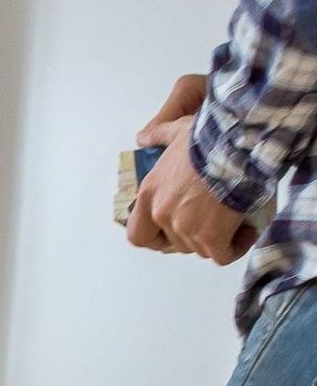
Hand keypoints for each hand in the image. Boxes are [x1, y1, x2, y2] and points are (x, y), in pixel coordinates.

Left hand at [128, 75, 255, 263]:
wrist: (239, 143)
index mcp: (149, 194)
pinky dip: (234, 248)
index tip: (169, 235)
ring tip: (234, 216)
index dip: (154, 239)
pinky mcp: (210, 236)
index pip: (137, 235)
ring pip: (199, 248)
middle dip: (194, 234)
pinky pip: (221, 255)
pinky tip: (247, 231)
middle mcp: (161, 214)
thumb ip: (158, 135)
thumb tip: (142, 138)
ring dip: (216, 238)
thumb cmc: (210, 135)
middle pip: (175, 243)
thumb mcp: (178, 129)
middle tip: (214, 217)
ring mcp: (184, 228)